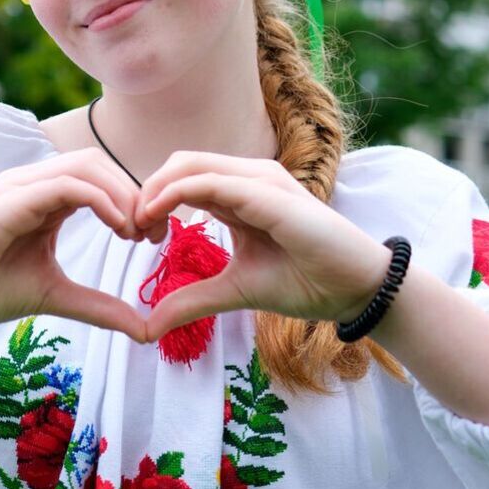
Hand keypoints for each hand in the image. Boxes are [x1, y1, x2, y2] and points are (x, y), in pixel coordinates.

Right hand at [0, 147, 149, 341]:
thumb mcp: (57, 296)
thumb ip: (98, 306)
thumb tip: (143, 330)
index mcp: (45, 198)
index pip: (100, 177)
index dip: (133, 199)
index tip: (153, 237)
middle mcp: (34, 183)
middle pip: (98, 163)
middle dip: (133, 191)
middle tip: (153, 232)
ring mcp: (22, 186)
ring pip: (86, 165)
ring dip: (121, 192)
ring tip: (136, 231)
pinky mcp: (13, 198)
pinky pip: (68, 184)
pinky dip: (101, 199)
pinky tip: (118, 226)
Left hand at [131, 152, 392, 340]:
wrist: (356, 288)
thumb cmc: (305, 282)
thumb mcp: (234, 290)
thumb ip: (192, 299)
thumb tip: (148, 325)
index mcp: (238, 193)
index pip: (182, 178)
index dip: (151, 200)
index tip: (136, 236)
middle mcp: (246, 177)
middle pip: (179, 163)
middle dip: (146, 190)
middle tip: (132, 230)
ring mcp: (258, 179)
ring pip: (189, 164)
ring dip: (154, 190)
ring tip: (140, 225)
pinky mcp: (267, 192)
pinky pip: (210, 181)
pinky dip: (175, 193)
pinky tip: (157, 217)